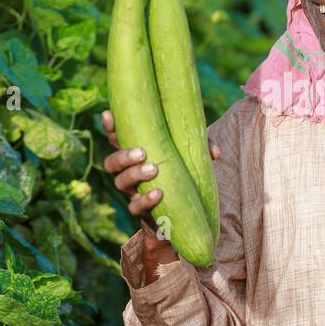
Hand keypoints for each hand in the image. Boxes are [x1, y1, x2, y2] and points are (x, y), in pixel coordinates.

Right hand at [101, 109, 221, 261]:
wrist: (183, 210)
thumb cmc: (184, 172)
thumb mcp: (192, 156)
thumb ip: (203, 149)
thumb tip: (215, 153)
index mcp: (136, 153)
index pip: (116, 138)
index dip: (110, 127)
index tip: (108, 115)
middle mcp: (128, 172)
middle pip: (111, 162)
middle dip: (123, 156)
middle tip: (142, 152)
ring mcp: (133, 191)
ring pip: (119, 182)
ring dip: (134, 174)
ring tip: (153, 169)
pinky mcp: (141, 209)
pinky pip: (135, 207)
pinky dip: (145, 200)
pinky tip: (159, 193)